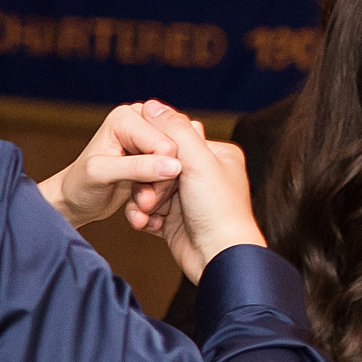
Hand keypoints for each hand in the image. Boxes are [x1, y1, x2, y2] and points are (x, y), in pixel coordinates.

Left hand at [37, 102, 181, 227]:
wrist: (73, 201)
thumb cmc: (79, 186)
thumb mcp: (101, 175)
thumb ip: (136, 168)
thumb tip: (174, 166)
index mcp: (127, 117)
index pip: (166, 145)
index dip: (160, 174)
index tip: (142, 195)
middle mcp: (142, 121)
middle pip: (176, 154)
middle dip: (161, 183)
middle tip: (142, 202)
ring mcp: (151, 138)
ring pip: (178, 167)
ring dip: (160, 191)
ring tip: (140, 203)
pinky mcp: (156, 156)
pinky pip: (175, 175)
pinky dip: (161, 192)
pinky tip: (144, 202)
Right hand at [134, 102, 263, 282]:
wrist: (218, 257)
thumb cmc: (218, 209)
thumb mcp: (196, 161)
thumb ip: (174, 130)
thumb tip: (151, 104)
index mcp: (216, 155)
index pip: (175, 140)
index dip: (156, 151)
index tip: (147, 161)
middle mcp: (204, 175)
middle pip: (158, 165)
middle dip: (147, 182)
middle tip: (147, 195)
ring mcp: (188, 199)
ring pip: (150, 189)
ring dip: (142, 201)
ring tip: (146, 213)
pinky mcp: (175, 221)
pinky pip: (149, 211)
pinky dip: (143, 217)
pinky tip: (146, 224)